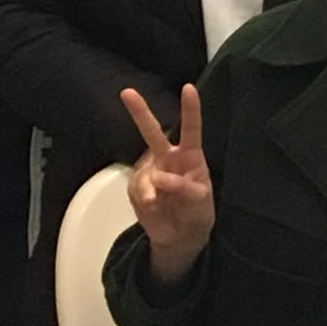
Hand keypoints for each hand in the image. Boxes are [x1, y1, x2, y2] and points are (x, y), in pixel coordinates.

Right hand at [120, 85, 214, 281]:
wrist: (179, 237)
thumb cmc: (196, 213)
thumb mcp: (200, 202)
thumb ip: (184, 188)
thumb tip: (157, 177)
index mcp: (190, 156)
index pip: (191, 130)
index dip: (190, 109)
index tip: (188, 88)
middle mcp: (168, 158)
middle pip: (153, 132)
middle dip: (140, 112)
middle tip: (126, 92)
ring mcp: (149, 171)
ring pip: (145, 172)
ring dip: (152, 189)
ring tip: (160, 203)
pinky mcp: (136, 186)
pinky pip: (137, 189)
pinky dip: (145, 198)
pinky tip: (153, 206)